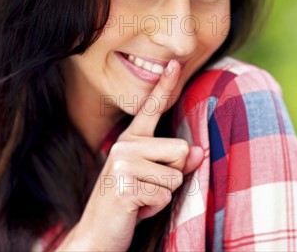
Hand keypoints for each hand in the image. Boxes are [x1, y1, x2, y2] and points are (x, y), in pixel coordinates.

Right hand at [57, 59, 203, 250]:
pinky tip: (135, 209)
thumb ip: (177, 164)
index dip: (164, 85)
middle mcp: (125, 146)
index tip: (173, 62)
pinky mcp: (125, 185)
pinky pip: (165, 194)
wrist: (97, 236)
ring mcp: (122, 164)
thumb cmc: (130, 205)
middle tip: (147, 189)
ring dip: (164, 194)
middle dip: (173, 176)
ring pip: (176, 176)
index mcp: (131, 141)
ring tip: (140, 200)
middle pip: (182, 150)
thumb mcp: (156, 181)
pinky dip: (155, 207)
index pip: (151, 109)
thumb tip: (199, 151)